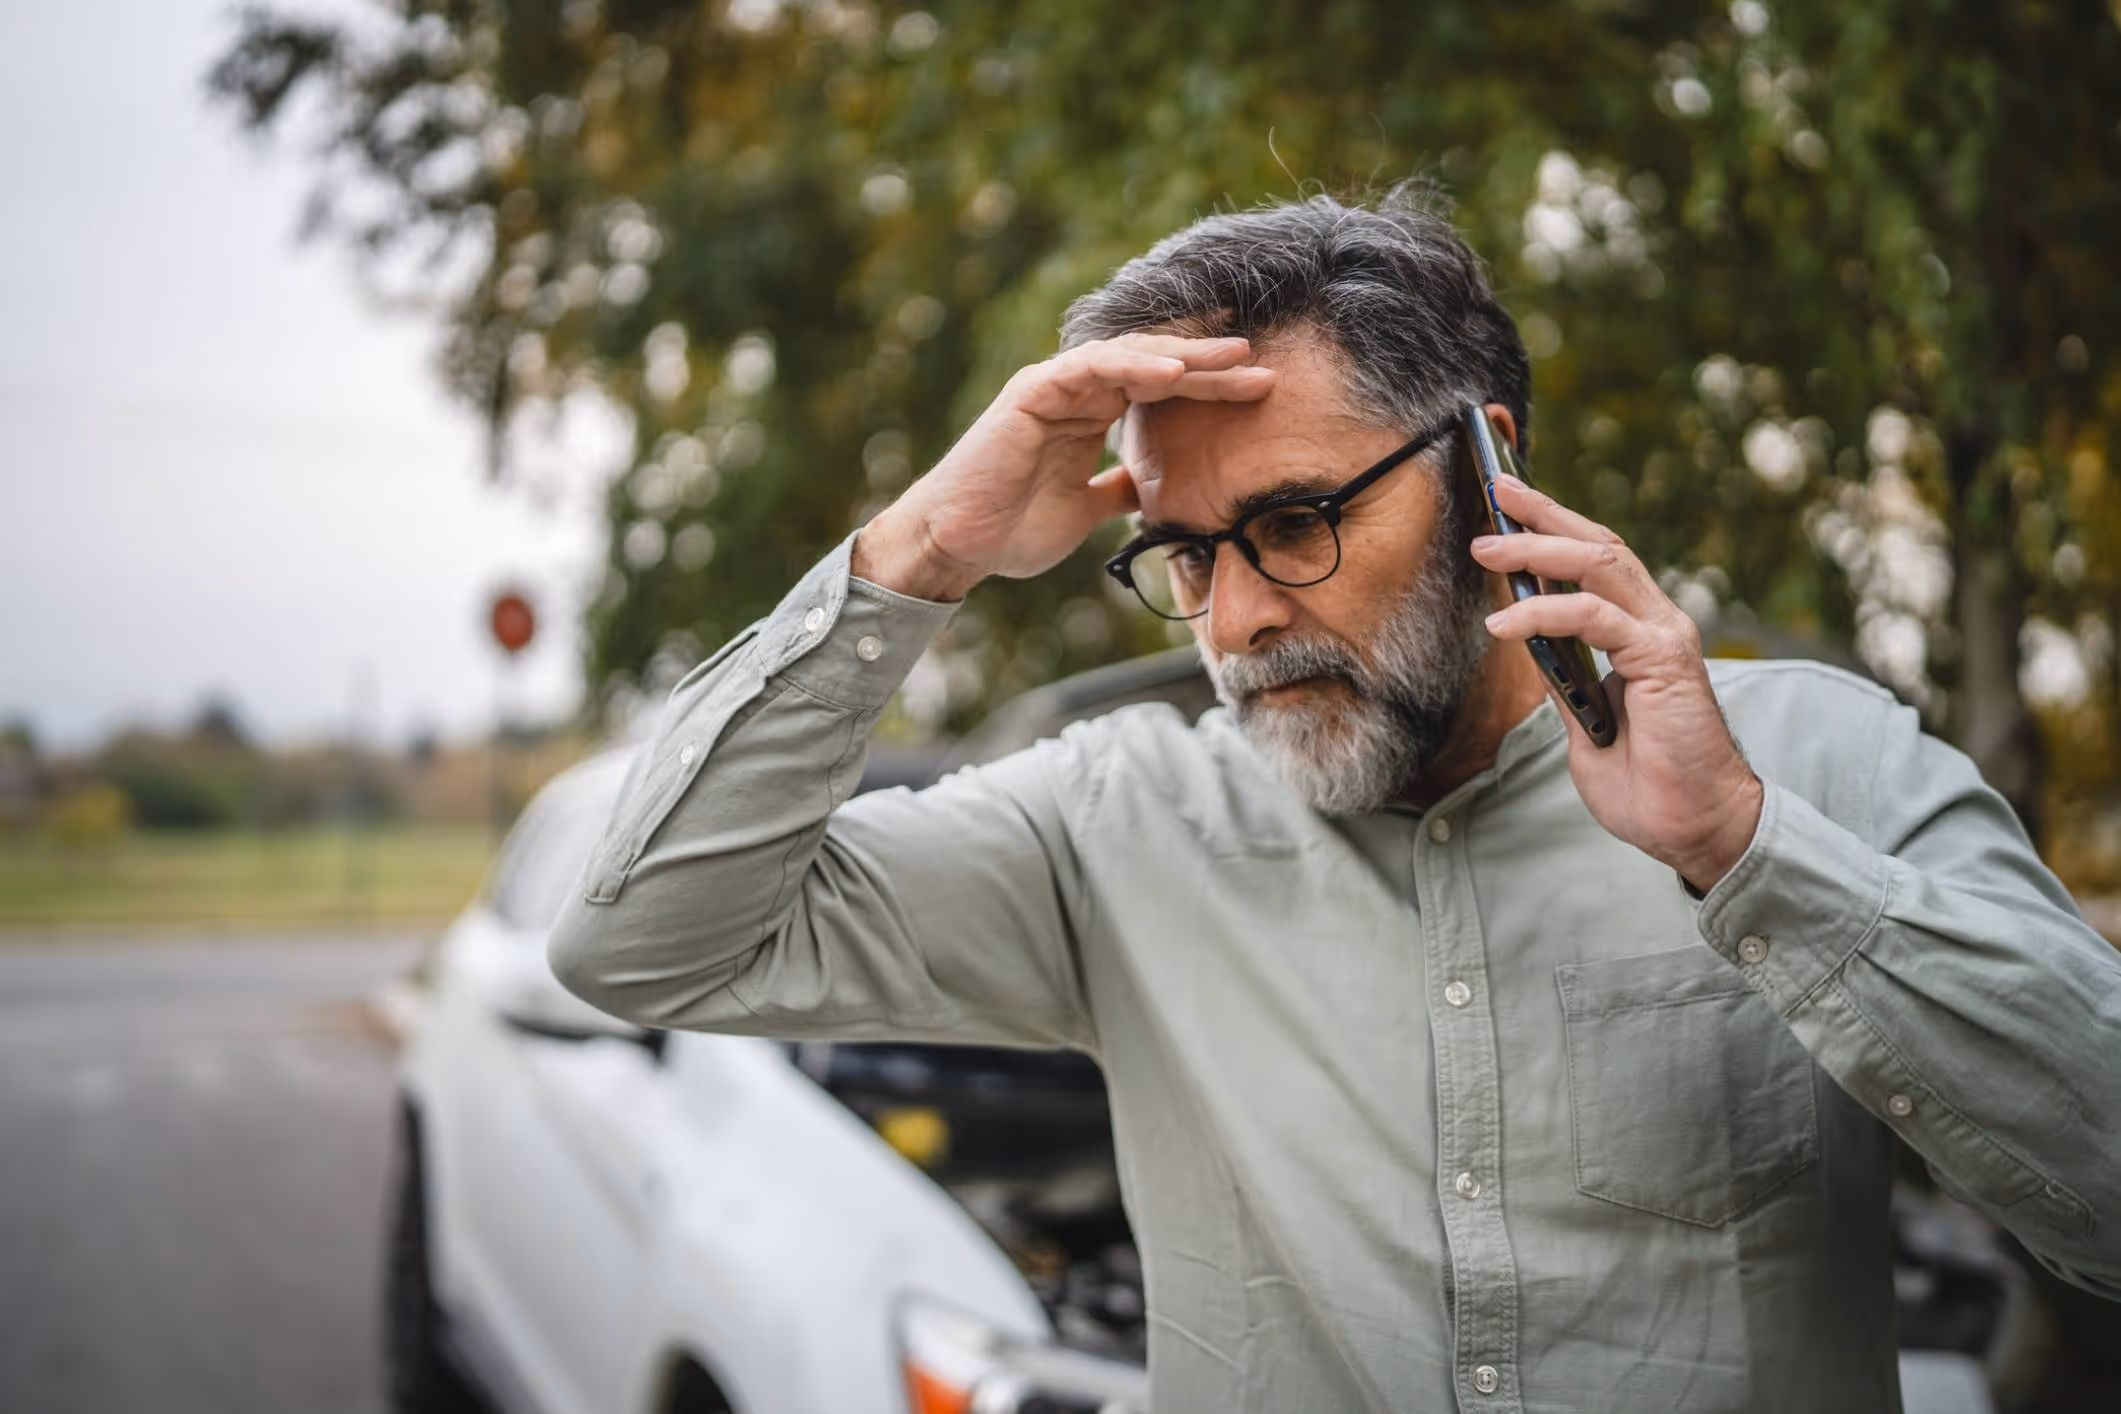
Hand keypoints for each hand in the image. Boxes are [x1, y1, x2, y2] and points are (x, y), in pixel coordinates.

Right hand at [853, 334, 1275, 599]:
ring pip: (1129, 356)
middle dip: (1207, 363)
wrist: (958, 546)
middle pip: (1154, 364)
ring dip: (1182, 355)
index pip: (1160, 388)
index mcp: (1090, 415)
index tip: (1258, 385)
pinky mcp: (1033, 392)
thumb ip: (1114, 491)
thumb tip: (1148, 489)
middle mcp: (1076, 392)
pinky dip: (1133, 365)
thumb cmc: (1011, 529)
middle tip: (1258, 360)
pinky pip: (1090, 368)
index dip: (1208, 384)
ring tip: (1231, 357)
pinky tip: (1173, 371)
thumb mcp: (1083, 511)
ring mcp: (1054, 387)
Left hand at [1470, 473, 1762, 892]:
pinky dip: (1545, 612)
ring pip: (1599, 565)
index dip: (1552, 527)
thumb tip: (1525, 641)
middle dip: (1544, 514)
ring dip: (1538, 550)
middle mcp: (1656, 623)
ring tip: (1487, 548)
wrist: (1693, 828)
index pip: (1594, 562)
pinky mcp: (1663, 660)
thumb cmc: (1646, 783)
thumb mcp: (1582, 721)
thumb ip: (1563, 678)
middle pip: (1598, 545)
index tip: (1505, 505)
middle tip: (1495, 489)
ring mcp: (1663, 637)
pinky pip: (1596, 618)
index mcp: (1639, 633)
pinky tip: (1505, 623)